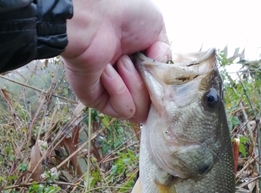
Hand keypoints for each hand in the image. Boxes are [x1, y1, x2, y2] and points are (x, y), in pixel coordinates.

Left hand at [62, 0, 170, 121]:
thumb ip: (165, 58)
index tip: (162, 75)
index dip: (164, 88)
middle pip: (153, 106)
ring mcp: (111, 92)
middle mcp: (126, 81)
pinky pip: (122, 109)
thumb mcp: (157, 30)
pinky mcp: (96, 100)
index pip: (159, 92)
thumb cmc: (124, 13)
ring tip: (121, 61)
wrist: (95, 15)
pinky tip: (107, 69)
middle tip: (139, 62)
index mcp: (139, 65)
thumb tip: (162, 80)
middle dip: (150, 85)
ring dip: (136, 86)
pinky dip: (120, 90)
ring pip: (140, 112)